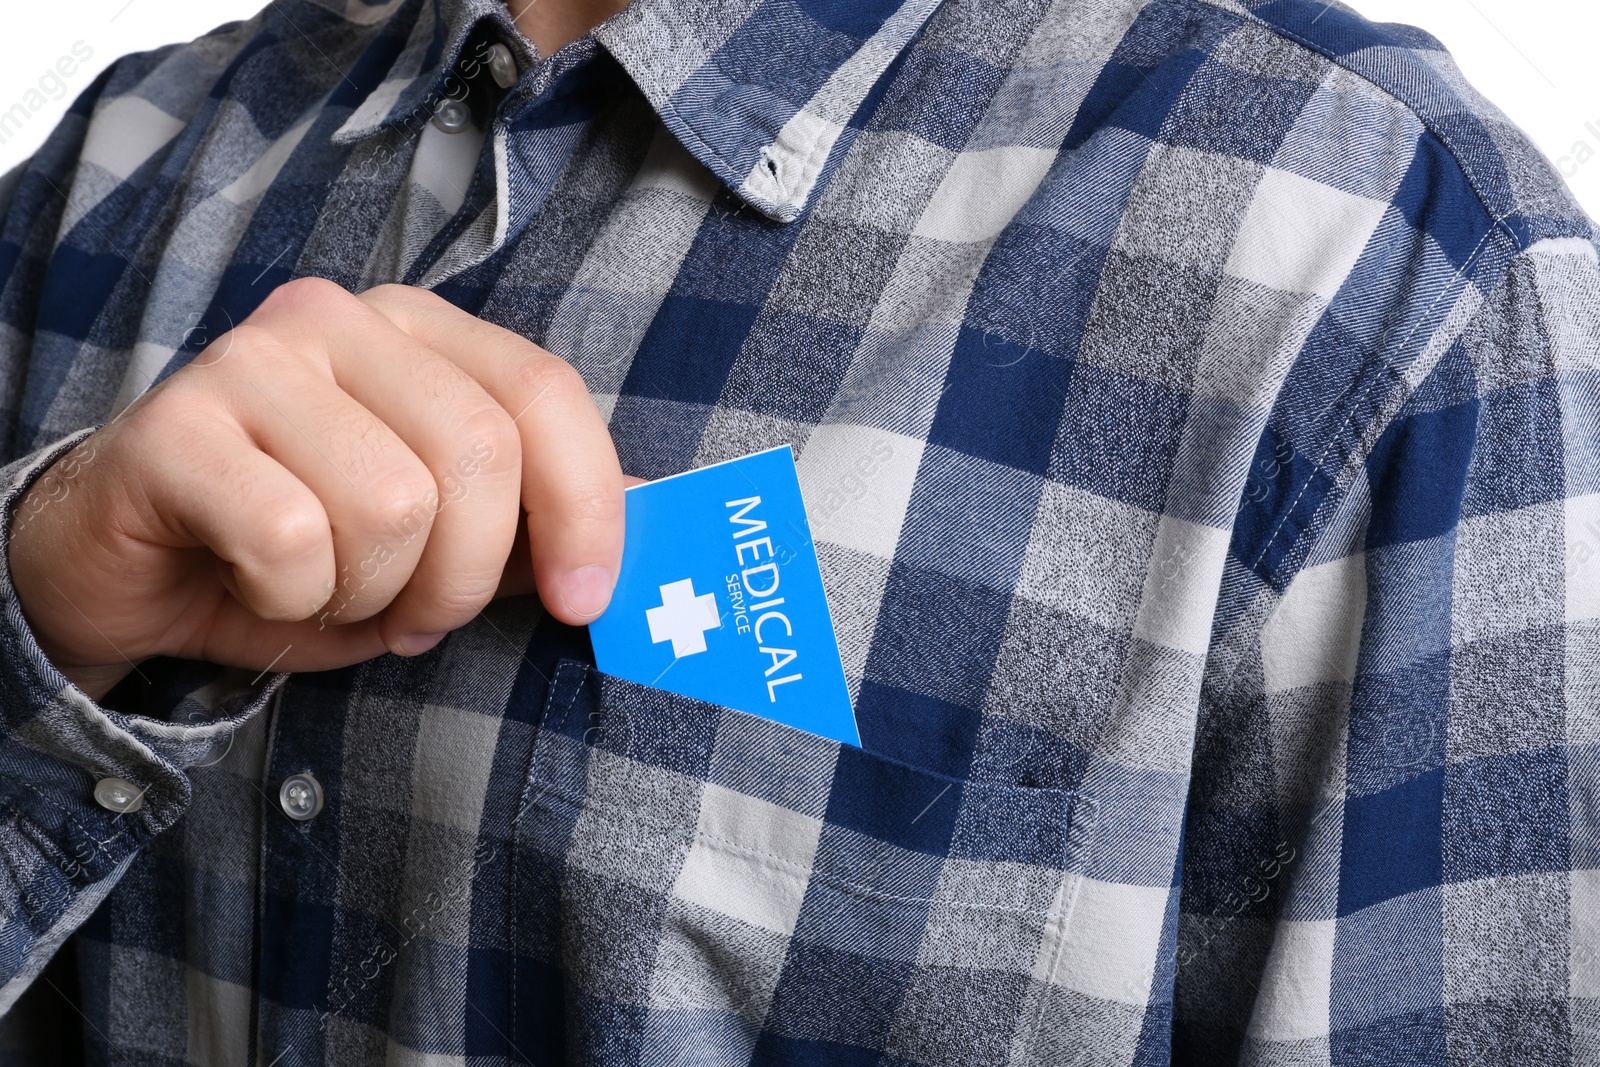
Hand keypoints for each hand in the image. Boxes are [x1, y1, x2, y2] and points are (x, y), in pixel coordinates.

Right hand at [9, 279, 623, 701]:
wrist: (131, 563)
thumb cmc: (299, 548)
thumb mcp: (439, 543)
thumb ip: (534, 521)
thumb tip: (652, 515)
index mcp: (420, 332)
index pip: (545, 393)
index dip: (585, 505)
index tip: (585, 600)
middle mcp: (340, 320)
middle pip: (478, 456)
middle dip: (463, 578)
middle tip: (414, 612)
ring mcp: (252, 360)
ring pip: (391, 506)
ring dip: (370, 594)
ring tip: (324, 585)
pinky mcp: (174, 425)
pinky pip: (292, 540)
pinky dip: (290, 601)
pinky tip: (252, 582)